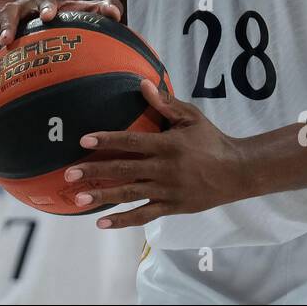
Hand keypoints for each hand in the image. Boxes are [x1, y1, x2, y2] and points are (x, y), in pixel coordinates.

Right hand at [0, 0, 122, 86]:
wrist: (58, 25)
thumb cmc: (76, 20)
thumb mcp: (91, 15)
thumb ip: (104, 8)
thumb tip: (114, 10)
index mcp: (46, 0)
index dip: (46, 4)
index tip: (51, 15)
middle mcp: (22, 10)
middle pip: (10, 11)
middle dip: (8, 25)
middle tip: (9, 40)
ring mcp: (6, 26)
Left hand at [64, 79, 250, 227]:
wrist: (237, 171)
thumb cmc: (211, 140)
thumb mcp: (191, 117)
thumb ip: (166, 103)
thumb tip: (143, 83)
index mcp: (168, 144)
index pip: (131, 142)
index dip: (107, 140)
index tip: (84, 141)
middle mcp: (165, 168)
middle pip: (124, 169)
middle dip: (95, 171)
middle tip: (69, 173)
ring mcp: (167, 190)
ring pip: (129, 194)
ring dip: (103, 196)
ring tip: (78, 198)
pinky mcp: (171, 207)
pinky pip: (143, 215)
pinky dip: (122, 220)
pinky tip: (102, 222)